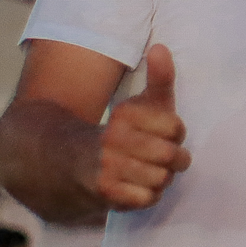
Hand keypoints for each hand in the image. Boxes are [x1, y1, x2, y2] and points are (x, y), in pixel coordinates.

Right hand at [92, 45, 190, 209]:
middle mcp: (113, 139)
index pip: (175, 127)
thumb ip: (159, 78)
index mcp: (124, 115)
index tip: (165, 134)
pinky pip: (148, 199)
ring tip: (151, 172)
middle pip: (170, 156)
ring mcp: (107, 167)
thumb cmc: (123, 132)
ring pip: (161, 179)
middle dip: (174, 160)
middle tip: (165, 158)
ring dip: (162, 179)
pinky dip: (149, 196)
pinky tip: (138, 187)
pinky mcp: (106, 193)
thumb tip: (161, 47)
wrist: (69, 162)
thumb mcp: (142, 103)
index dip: (176, 134)